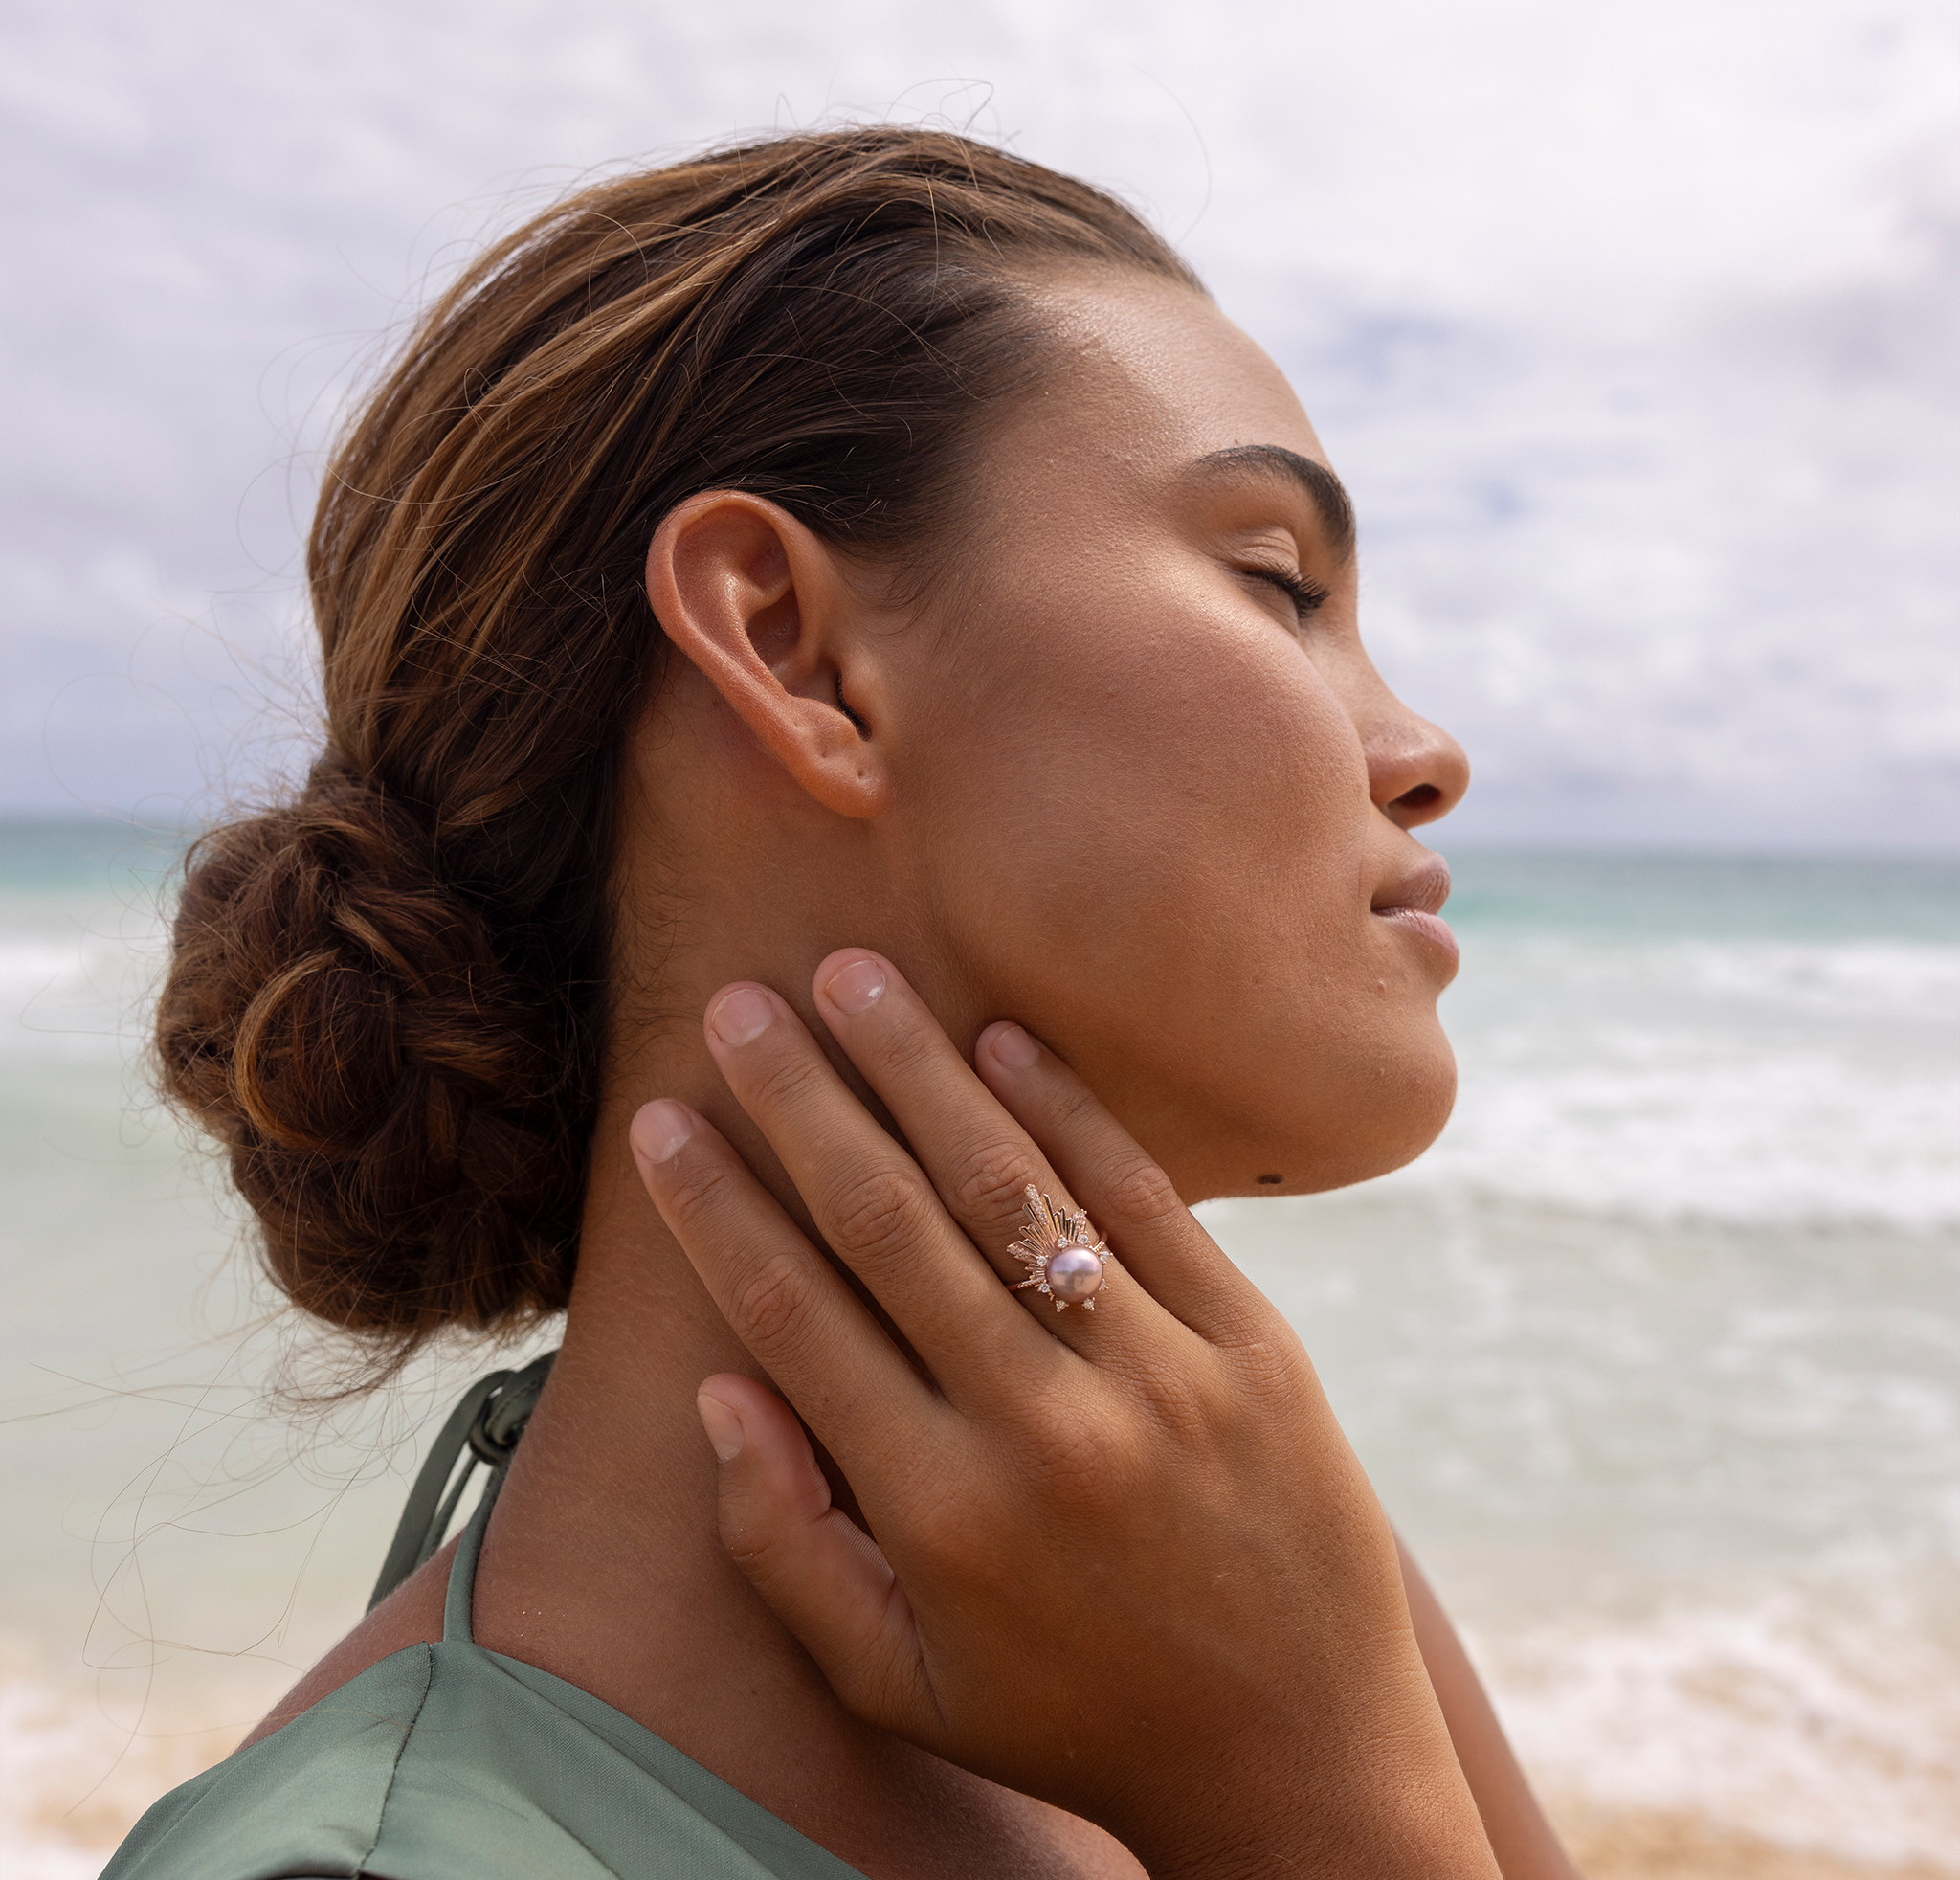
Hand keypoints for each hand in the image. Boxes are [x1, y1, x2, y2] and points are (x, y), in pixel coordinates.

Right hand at [628, 951, 1496, 1879]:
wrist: (1302, 1755)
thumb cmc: (1077, 1717)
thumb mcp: (900, 1682)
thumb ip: (785, 1547)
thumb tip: (717, 1389)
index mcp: (939, 1513)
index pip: (794, 1315)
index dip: (716, 1204)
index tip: (664, 1117)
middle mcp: (1041, 1429)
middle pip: (889, 1222)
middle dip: (799, 1099)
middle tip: (738, 1004)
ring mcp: (1157, 1376)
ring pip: (1011, 1186)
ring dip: (919, 1068)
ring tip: (851, 976)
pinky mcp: (1253, 1343)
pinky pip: (1144, 1200)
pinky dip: (1070, 1108)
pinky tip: (1003, 1035)